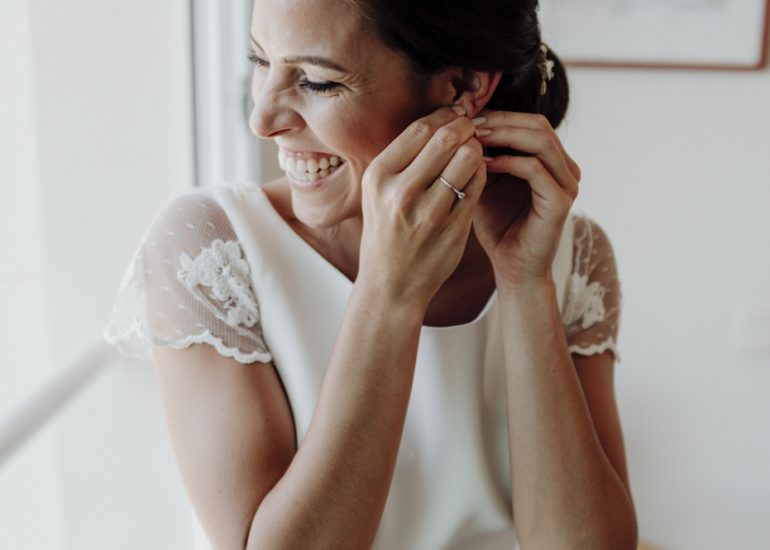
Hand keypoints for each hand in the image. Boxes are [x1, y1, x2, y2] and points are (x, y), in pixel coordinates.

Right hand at [358, 107, 486, 305]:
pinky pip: (477, 186)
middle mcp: (401, 192)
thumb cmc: (386, 233)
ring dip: (477, 150)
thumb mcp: (378, 193)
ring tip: (474, 155)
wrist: (390, 286)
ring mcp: (429, 212)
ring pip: (468, 158)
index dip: (445, 116)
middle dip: (466, 128)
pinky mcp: (453, 228)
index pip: (420, 128)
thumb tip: (441, 120)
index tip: (456, 116)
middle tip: (472, 131)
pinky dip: (480, 174)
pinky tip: (475, 178)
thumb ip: (404, 160)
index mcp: (378, 176)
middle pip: (447, 138)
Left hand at [471, 110, 580, 286]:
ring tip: (474, 138)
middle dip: (501, 120)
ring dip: (504, 135)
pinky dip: (509, 161)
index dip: (498, 114)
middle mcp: (565, 167)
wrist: (512, 268)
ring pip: (540, 140)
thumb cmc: (498, 226)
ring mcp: (567, 183)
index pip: (529, 121)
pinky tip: (485, 163)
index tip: (465, 116)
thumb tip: (459, 123)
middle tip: (468, 123)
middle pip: (538, 124)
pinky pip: (536, 169)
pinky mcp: (561, 201)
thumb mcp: (486, 182)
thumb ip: (482, 155)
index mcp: (551, 160)